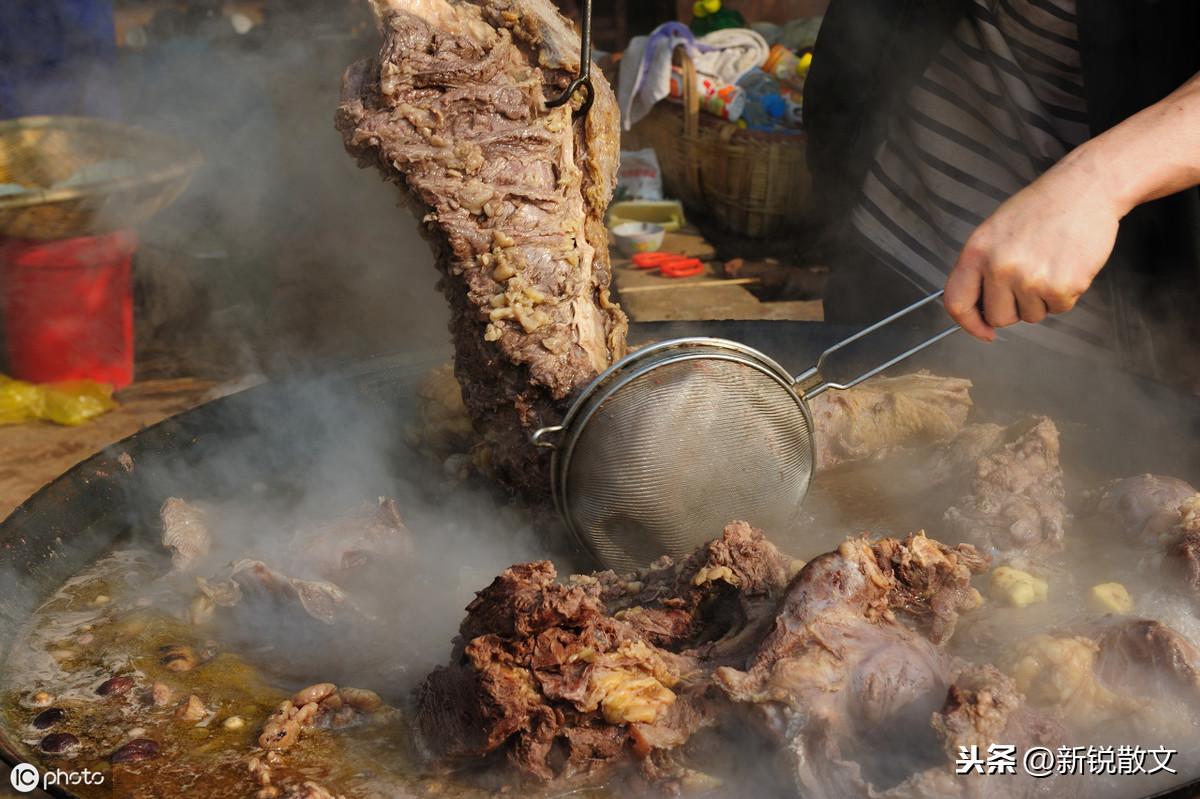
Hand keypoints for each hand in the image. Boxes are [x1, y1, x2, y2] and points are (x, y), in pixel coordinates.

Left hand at [944, 153, 1122, 340]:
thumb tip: (978, 307)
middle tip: (1029, 278)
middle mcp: (999, 267)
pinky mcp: (1062, 286)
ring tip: (1049, 263)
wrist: (1084, 189)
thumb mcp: (994, 233)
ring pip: (1031, 316)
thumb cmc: (1041, 209)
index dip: (970, 323)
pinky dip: (1065, 294)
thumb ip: (980, 268)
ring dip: (1041, 299)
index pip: (957, 302)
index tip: (983, 330)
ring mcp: (1031, 279)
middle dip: (1014, 307)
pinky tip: (1066, 265)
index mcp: (976, 253)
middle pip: (998, 317)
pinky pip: (1059, 309)